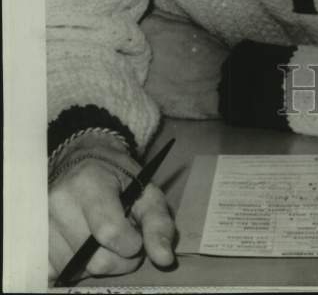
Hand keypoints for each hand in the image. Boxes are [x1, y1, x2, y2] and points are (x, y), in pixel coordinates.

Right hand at [48, 136, 174, 282]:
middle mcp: (58, 201)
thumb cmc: (119, 179)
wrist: (83, 163)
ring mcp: (40, 223)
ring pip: (77, 269)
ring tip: (102, 240)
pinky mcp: (32, 242)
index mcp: (89, 182)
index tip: (136, 238)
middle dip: (119, 259)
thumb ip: (159, 224)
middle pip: (94, 258)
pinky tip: (83, 248)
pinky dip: (76, 269)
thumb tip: (164, 259)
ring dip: (97, 264)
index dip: (131, 244)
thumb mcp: (147, 191)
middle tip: (125, 241)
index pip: (110, 232)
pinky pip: (57, 274)